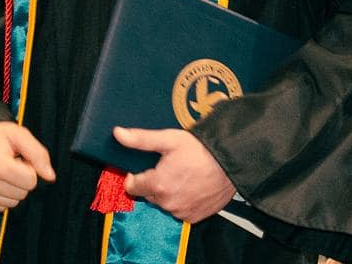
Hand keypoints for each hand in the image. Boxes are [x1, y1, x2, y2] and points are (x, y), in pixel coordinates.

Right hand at [0, 121, 54, 213]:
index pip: (30, 181)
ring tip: (4, 172)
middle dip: (23, 179)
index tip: (23, 160)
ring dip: (13, 188)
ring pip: (11, 202)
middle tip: (13, 165)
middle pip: (22, 193)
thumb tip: (50, 174)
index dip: (31, 168)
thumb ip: (37, 153)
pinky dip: (2, 196)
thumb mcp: (17, 134)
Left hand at [116, 127, 234, 222]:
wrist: (233, 161)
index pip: (132, 186)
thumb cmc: (203, 149)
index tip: (150, 167)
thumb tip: (117, 134)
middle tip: (172, 168)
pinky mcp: (194, 216)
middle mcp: (166, 202)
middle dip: (156, 182)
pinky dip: (184, 201)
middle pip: (149, 194)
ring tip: (186, 176)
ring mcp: (181, 211)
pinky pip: (181, 210)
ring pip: (165, 203)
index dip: (138, 175)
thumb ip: (141, 139)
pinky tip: (195, 187)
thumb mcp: (170, 139)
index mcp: (157, 184)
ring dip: (170, 192)